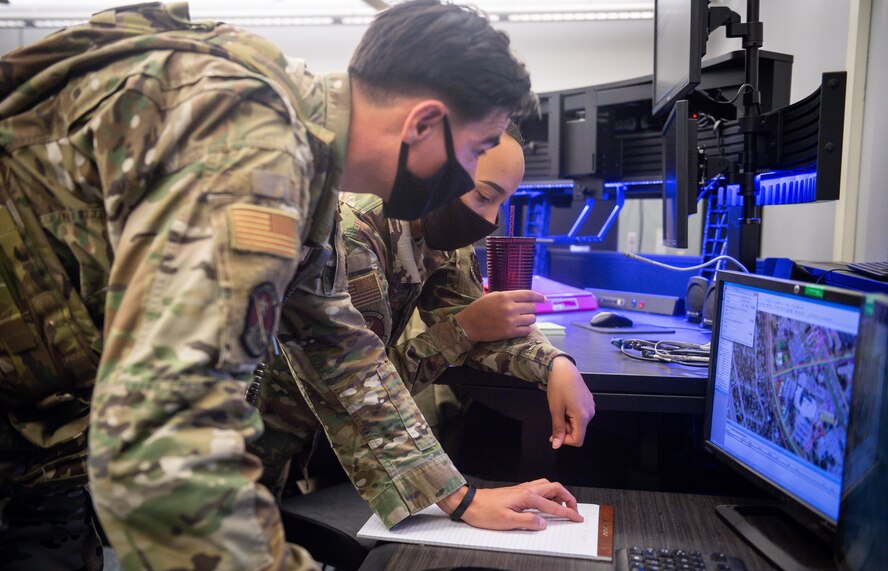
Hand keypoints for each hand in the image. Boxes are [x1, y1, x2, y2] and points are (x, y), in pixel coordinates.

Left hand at [437, 479, 583, 530]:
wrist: (470, 503)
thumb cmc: (484, 511)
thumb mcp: (507, 522)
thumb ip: (528, 521)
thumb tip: (543, 523)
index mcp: (526, 497)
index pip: (553, 506)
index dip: (567, 513)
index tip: (577, 518)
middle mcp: (526, 489)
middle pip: (554, 488)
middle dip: (568, 498)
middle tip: (574, 510)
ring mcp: (522, 489)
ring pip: (547, 486)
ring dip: (558, 494)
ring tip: (562, 507)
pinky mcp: (517, 491)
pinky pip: (538, 488)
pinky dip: (548, 494)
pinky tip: (546, 502)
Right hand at [454, 290, 546, 341]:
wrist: (468, 325)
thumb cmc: (479, 309)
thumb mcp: (493, 296)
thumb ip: (509, 296)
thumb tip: (524, 298)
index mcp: (506, 296)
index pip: (529, 294)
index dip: (539, 297)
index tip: (545, 300)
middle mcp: (510, 307)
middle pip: (532, 308)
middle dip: (530, 310)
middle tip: (524, 312)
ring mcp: (510, 321)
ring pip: (531, 319)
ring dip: (528, 320)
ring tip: (520, 321)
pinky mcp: (509, 333)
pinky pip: (526, 330)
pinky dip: (525, 330)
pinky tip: (519, 328)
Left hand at [547, 357, 595, 448]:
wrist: (563, 367)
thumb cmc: (558, 387)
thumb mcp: (555, 409)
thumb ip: (558, 429)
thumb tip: (556, 445)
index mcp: (583, 416)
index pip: (578, 441)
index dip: (565, 441)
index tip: (554, 433)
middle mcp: (590, 413)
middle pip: (578, 432)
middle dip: (565, 429)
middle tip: (556, 416)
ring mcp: (591, 406)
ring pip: (579, 423)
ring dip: (568, 421)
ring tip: (560, 407)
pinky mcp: (589, 400)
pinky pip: (581, 414)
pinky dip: (571, 414)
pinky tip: (565, 403)